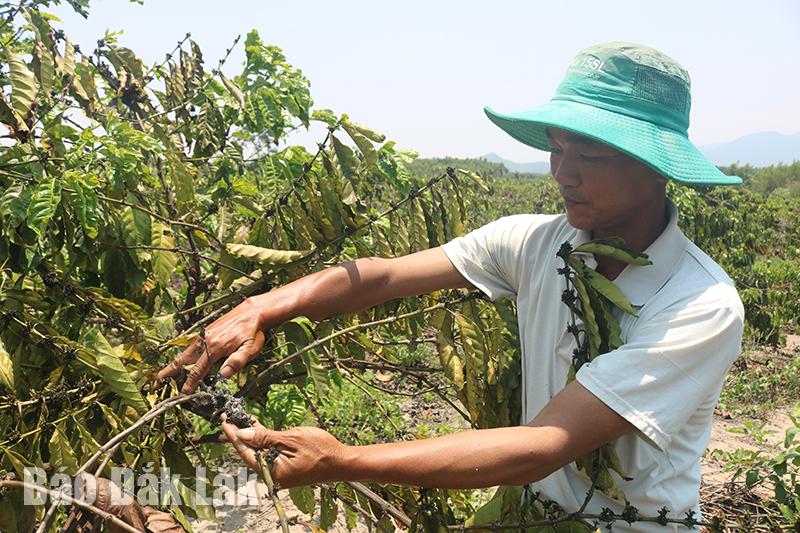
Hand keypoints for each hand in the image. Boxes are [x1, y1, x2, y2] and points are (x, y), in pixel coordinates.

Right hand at [157, 297, 267, 392]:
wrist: (251, 312)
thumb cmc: (253, 331)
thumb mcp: (250, 348)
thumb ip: (237, 361)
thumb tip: (224, 375)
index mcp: (215, 347)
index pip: (199, 370)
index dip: (190, 383)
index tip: (183, 393)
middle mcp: (205, 341)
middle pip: (183, 360)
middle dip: (169, 372)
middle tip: (157, 383)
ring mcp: (204, 335)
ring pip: (184, 353)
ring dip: (173, 365)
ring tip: (163, 375)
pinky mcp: (205, 332)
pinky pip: (190, 346)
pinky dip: (182, 356)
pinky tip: (181, 362)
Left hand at [220, 418, 346, 488]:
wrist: (342, 462)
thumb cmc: (321, 450)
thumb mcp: (291, 438)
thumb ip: (265, 437)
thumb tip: (241, 434)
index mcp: (271, 471)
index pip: (245, 451)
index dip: (233, 435)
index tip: (224, 420)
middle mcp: (272, 475)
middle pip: (249, 453)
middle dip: (239, 434)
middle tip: (228, 416)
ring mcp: (279, 472)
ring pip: (258, 452)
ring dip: (250, 436)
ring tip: (239, 420)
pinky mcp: (285, 467)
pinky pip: (268, 453)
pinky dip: (262, 441)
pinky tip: (256, 429)